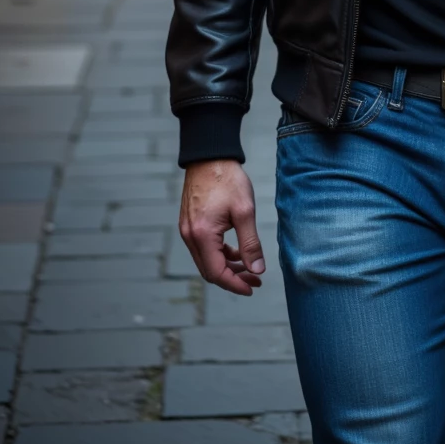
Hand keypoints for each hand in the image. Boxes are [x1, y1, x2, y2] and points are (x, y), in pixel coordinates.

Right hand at [179, 160, 265, 295]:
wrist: (209, 155)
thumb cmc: (227, 179)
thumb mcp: (245, 211)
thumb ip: (250, 243)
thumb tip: (257, 270)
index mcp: (202, 235)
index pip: (216, 273)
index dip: (235, 284)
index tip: (252, 288)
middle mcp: (190, 236)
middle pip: (209, 270)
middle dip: (233, 278)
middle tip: (255, 280)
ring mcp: (187, 230)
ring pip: (206, 260)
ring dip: (227, 267)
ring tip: (249, 267)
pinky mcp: (189, 223)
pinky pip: (204, 248)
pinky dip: (220, 254)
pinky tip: (236, 251)